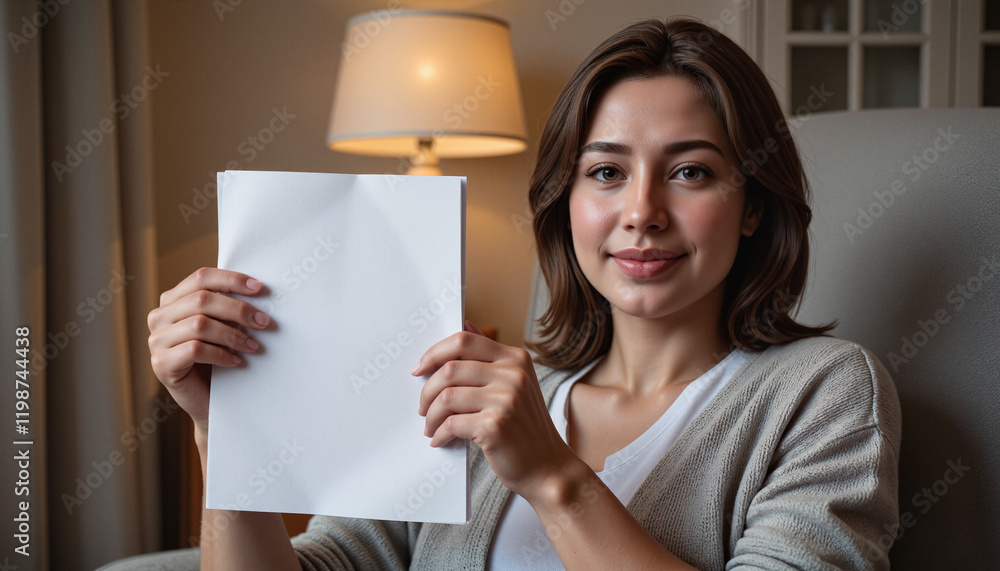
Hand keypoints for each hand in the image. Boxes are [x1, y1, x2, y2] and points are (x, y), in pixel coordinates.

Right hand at [147, 268, 269, 439]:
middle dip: (239, 309)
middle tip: (264, 322)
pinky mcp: (160, 364)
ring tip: (254, 346)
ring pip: (199, 324)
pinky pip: (195, 349)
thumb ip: (228, 305)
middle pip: (202, 300)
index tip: (260, 288)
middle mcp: (159, 317)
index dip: (232, 279)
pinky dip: (221, 354)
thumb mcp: (222, 326)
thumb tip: (258, 288)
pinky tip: (236, 361)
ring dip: (233, 335)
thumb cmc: (218, 358)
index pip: (201, 277)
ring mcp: (156, 341)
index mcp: (172, 300)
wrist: (209, 401)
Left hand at [414, 322, 574, 500]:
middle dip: (427, 390)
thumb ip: (490, 356)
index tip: (419, 369)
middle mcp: (513, 374)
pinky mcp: (495, 426)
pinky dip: (440, 434)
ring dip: (431, 416)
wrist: (548, 468)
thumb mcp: (515, 384)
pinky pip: (451, 424)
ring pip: (446, 397)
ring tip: (432, 427)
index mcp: (515, 358)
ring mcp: (506, 399)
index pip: (464, 341)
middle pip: (449, 369)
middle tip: (422, 407)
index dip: (434, 353)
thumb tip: (466, 323)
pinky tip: (440, 440)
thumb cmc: (526, 428)